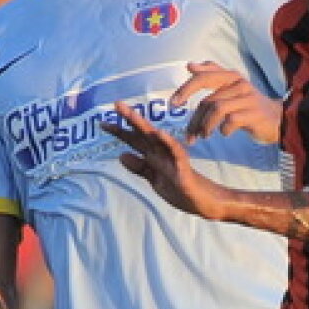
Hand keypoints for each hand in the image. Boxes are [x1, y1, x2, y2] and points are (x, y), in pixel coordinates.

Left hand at [103, 102, 226, 218]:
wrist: (206, 204)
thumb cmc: (182, 191)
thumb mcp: (155, 180)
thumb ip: (140, 168)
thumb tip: (121, 155)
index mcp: (155, 157)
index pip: (135, 141)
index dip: (119, 132)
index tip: (102, 122)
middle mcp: (163, 154)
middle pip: (144, 134)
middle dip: (130, 119)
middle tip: (116, 104)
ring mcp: (173, 160)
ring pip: (157, 140)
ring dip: (144, 126)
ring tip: (132, 114)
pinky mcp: (184, 170)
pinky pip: (176, 154)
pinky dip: (168, 143)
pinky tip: (160, 133)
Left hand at [171, 61, 281, 143]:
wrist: (278, 119)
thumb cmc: (248, 104)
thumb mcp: (231, 87)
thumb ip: (212, 74)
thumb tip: (190, 65)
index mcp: (231, 76)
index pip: (204, 77)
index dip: (186, 89)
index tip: (173, 103)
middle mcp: (239, 84)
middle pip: (208, 99)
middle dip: (195, 119)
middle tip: (189, 134)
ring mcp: (247, 98)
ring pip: (217, 110)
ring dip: (206, 126)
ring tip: (203, 137)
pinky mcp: (254, 114)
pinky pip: (231, 120)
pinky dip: (223, 129)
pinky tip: (224, 133)